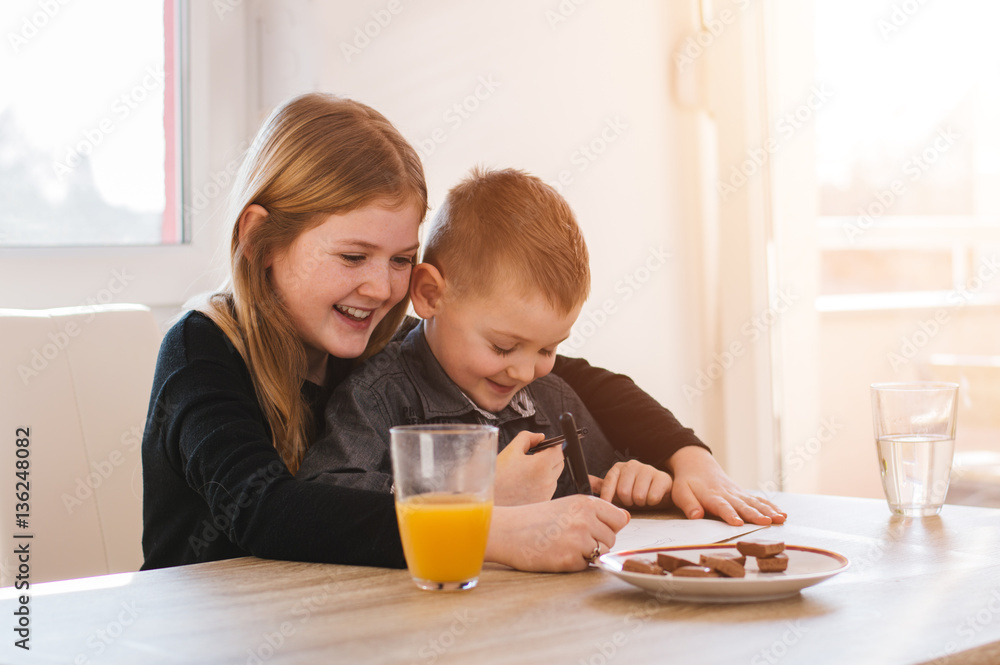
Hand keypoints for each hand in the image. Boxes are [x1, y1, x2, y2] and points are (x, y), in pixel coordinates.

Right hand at [485, 495, 629, 571]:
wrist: (507, 531)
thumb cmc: (534, 519)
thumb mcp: (567, 506)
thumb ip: (596, 512)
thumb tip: (626, 518)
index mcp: (585, 503)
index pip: (619, 518)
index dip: (608, 526)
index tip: (591, 527)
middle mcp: (585, 519)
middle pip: (611, 538)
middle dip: (596, 542)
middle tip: (570, 537)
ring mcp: (578, 539)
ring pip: (601, 552)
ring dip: (586, 554)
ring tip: (563, 544)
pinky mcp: (569, 559)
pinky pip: (586, 566)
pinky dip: (574, 564)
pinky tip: (557, 553)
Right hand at [494, 431, 563, 505]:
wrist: (490, 500)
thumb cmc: (497, 478)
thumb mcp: (510, 450)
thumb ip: (527, 437)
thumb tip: (539, 437)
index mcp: (541, 466)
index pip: (558, 450)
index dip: (551, 445)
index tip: (543, 445)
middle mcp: (547, 481)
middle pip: (559, 463)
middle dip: (550, 457)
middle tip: (533, 457)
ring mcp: (546, 494)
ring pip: (555, 476)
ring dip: (547, 470)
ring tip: (527, 472)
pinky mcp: (543, 502)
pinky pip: (549, 488)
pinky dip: (542, 483)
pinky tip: (527, 483)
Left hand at [589, 460, 672, 508]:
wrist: (660, 491)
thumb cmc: (636, 491)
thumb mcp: (617, 490)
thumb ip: (602, 486)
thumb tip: (585, 481)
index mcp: (619, 468)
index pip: (608, 484)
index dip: (609, 498)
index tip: (610, 507)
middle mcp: (632, 465)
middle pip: (623, 492)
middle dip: (628, 501)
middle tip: (633, 499)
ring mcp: (648, 469)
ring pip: (638, 496)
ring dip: (641, 502)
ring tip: (643, 498)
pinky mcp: (662, 478)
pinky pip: (652, 497)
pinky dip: (652, 502)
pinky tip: (653, 497)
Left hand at [667, 446, 786, 525]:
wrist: (697, 464)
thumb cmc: (687, 481)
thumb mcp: (681, 491)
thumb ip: (688, 503)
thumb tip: (695, 516)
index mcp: (711, 495)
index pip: (721, 506)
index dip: (729, 514)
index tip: (737, 523)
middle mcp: (727, 494)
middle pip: (742, 505)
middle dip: (754, 514)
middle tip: (766, 522)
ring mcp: (737, 493)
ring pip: (754, 502)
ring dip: (768, 511)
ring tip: (780, 519)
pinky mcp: (743, 494)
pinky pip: (758, 500)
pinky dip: (770, 506)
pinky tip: (782, 514)